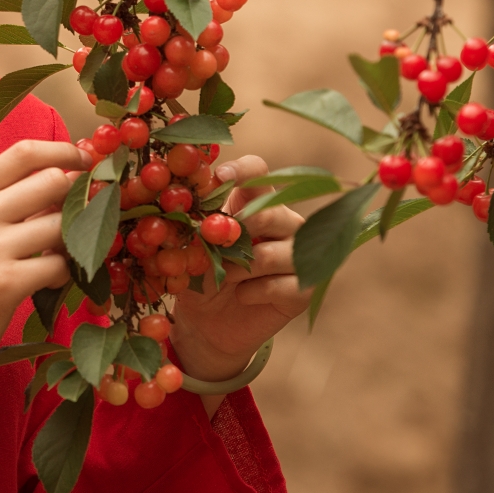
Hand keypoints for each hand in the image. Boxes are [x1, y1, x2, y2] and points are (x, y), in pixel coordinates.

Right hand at [0, 140, 85, 382]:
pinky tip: (48, 283)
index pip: (24, 152)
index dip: (63, 151)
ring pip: (62, 225)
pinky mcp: (5, 283)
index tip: (84, 162)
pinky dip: (64, 275)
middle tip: (82, 216)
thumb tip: (65, 179)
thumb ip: (6, 202)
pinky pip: (60, 266)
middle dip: (77, 198)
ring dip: (72, 242)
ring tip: (59, 257)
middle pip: (52, 181)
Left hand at [170, 154, 311, 382]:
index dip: (242, 170)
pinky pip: (282, 286)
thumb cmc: (199, 272)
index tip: (220, 176)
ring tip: (224, 276)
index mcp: (255, 201)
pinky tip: (242, 296)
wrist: (205, 322)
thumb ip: (196, 219)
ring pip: (274, 253)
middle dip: (238, 229)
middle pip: (271, 211)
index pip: (258, 171)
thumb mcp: (191, 244)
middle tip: (217, 245)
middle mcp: (284, 222)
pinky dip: (253, 292)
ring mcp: (298, 255)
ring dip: (239, 268)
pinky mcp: (303, 290)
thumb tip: (190, 196)